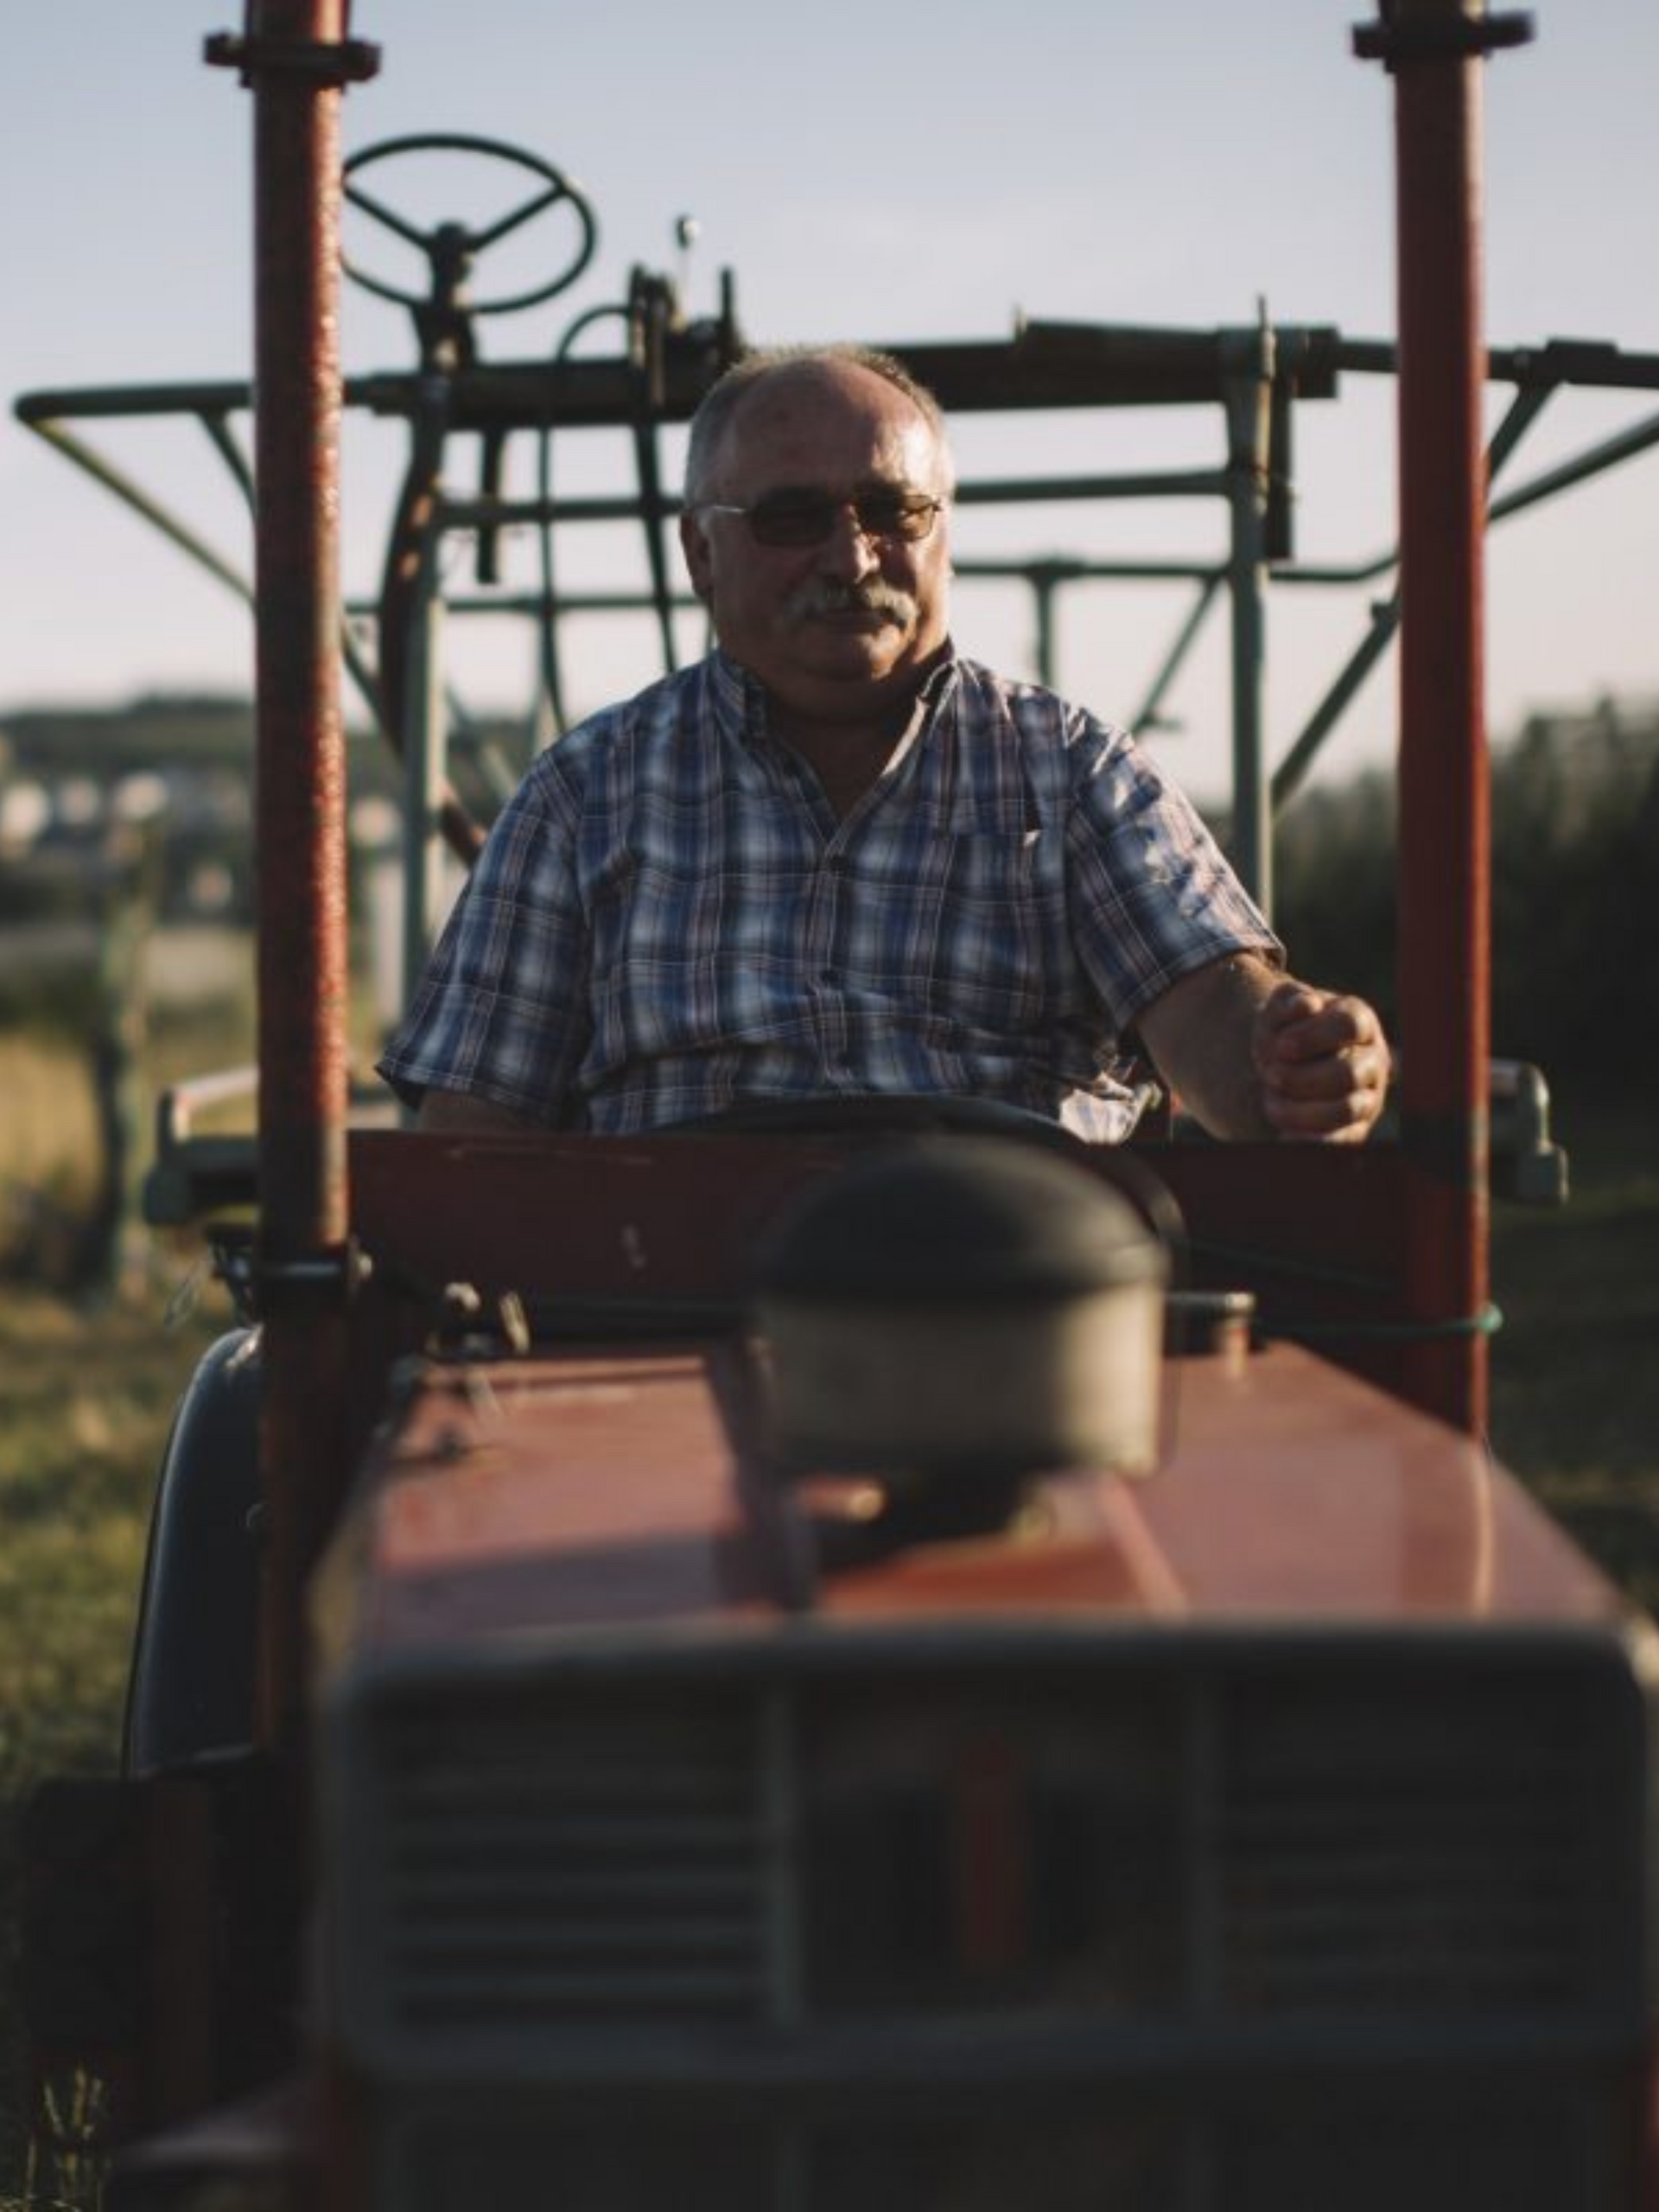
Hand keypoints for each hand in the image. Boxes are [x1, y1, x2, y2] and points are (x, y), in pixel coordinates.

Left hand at [1252, 982, 1389, 1143]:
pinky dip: (1307, 1140)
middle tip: (1270, 1075)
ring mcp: (1369, 1096)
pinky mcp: (1356, 1129)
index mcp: (1360, 1020)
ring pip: (1345, 1110)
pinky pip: (1339, 1142)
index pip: (1350, 1024)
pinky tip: (1281, 1134)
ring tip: (1270, 1102)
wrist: (1282, 1064)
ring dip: (1298, 1110)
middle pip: (1348, 1073)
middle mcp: (1373, 1059)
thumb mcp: (1278, 1009)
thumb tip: (1308, 1006)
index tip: (1280, 1046)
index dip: (1313, 1037)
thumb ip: (1289, 1001)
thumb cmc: (1285, 1031)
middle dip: (1300, 1078)